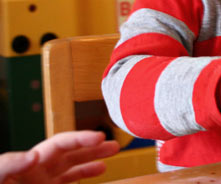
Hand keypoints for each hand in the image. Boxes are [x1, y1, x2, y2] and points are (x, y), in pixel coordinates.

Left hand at [0, 130, 119, 183]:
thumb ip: (8, 164)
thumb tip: (33, 156)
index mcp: (27, 164)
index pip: (58, 145)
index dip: (78, 140)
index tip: (97, 139)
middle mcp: (37, 172)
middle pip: (69, 153)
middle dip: (91, 147)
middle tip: (112, 144)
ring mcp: (41, 183)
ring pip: (71, 169)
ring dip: (91, 162)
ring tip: (111, 156)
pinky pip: (66, 183)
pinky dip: (82, 177)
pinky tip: (97, 174)